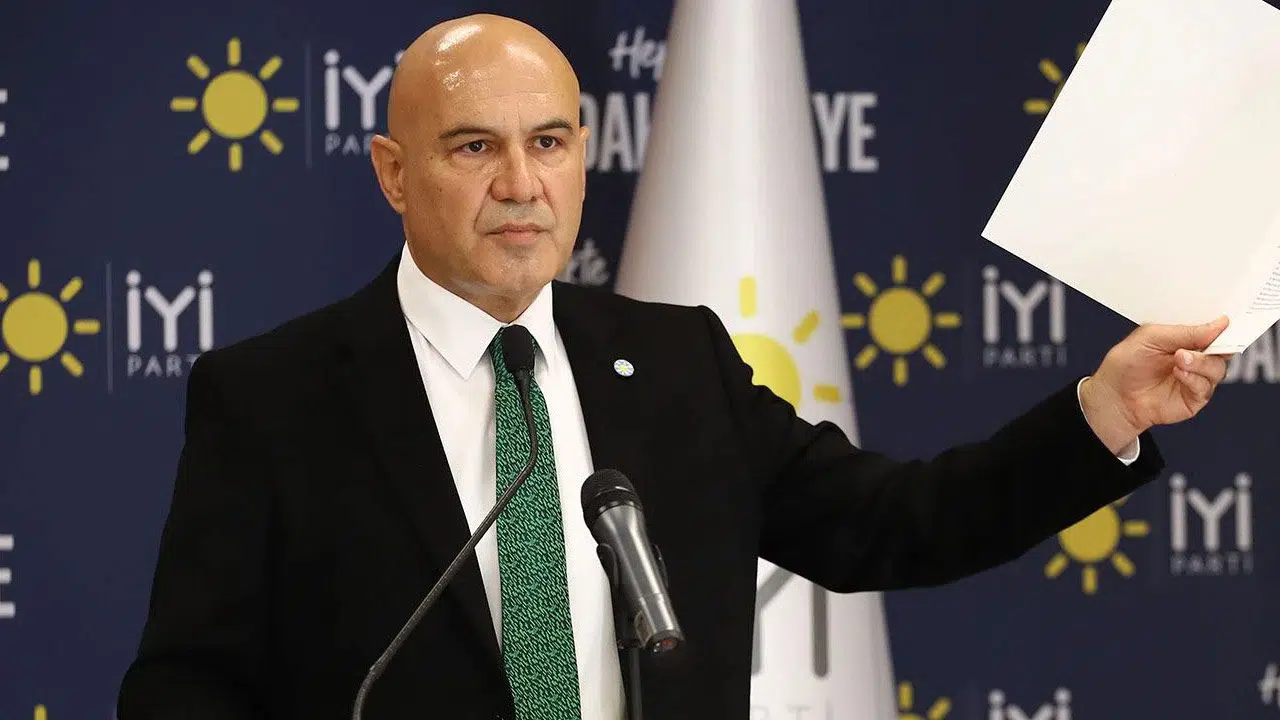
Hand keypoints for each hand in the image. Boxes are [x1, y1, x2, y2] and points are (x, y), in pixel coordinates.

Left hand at [1079, 315, 1229, 452]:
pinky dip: (1194, 378)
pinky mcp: (1195, 397)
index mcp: (1187, 338)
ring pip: (1217, 368)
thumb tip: (1220, 324)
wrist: (1114, 395)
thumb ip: (1184, 332)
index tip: (1227, 321)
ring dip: (1201, 362)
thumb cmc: (1127, 363)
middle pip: (1223, 348)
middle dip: (1218, 343)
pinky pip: (1206, 387)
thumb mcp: (1151, 337)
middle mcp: (1195, 357)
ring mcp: (1197, 377)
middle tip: (1207, 340)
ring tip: (1180, 358)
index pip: (1213, 329)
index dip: (1223, 326)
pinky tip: (1178, 373)